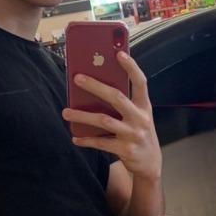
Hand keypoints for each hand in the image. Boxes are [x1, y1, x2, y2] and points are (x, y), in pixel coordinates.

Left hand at [62, 51, 161, 181]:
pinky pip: (101, 142)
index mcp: (145, 105)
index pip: (140, 81)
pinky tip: (75, 137)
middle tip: (77, 78)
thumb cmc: (139, 130)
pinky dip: (86, 139)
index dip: (131, 67)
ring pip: (104, 120)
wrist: (150, 162)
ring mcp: (133, 134)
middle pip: (117, 97)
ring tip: (65, 111)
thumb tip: (98, 82)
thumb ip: (126, 100)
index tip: (118, 53)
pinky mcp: (125, 149)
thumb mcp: (139, 113)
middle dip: (95, 86)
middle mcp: (141, 117)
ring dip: (82, 115)